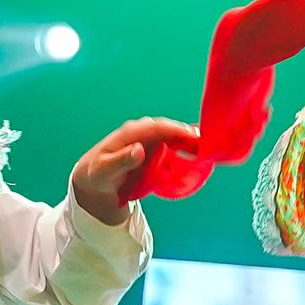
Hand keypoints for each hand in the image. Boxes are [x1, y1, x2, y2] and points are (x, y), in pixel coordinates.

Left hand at [70, 115, 203, 221]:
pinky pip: (174, 145)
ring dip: (191, 142)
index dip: (177, 130)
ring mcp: (150, 139)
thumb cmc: (99, 173)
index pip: (157, 127)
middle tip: (208, 147)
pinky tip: (199, 156)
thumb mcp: (104, 170)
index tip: (194, 138)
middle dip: (190, 135)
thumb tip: (140, 150)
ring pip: (175, 136)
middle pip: (170, 128)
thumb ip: (121, 161)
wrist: (96, 177)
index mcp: (131, 132)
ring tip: (208, 151)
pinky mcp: (156, 148)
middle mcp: (143, 132)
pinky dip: (187, 149)